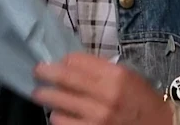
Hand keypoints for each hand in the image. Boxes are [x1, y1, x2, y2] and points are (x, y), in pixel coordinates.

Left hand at [33, 52, 172, 124]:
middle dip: (46, 73)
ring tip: (44, 96)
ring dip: (49, 98)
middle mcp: (106, 95)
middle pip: (65, 78)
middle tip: (37, 71)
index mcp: (116, 76)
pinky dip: (58, 118)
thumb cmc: (142, 101)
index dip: (64, 60)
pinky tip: (58, 115)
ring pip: (59, 103)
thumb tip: (70, 63)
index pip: (78, 61)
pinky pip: (63, 124)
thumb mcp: (128, 78)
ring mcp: (98, 117)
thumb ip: (101, 70)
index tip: (57, 61)